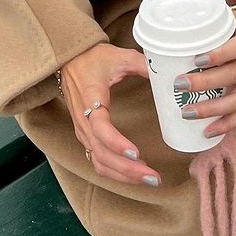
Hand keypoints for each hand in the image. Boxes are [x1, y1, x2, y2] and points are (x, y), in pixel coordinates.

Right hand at [59, 43, 161, 185]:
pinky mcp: (85, 136)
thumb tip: (165, 72)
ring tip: (148, 179)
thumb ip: (142, 64)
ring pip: (99, 161)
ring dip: (122, 175)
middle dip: (127, 169)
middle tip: (153, 176)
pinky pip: (97, 160)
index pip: (100, 128)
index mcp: (91, 100)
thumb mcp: (120, 56)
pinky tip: (132, 175)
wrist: (70, 59)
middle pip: (102, 153)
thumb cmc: (94, 58)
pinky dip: (114, 172)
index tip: (135, 153)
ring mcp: (83, 131)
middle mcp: (84, 121)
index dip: (116, 143)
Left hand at [173, 0, 235, 138]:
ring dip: (212, 109)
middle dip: (206, 83)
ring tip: (187, 112)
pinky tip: (209, 131)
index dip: (219, 55)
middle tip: (179, 85)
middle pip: (234, 75)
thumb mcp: (225, 19)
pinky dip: (226, 123)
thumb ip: (199, 30)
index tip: (196, 60)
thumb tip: (157, 45)